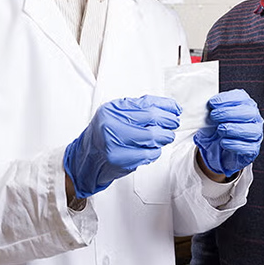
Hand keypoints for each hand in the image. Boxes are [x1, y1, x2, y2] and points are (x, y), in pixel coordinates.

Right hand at [64, 95, 180, 197]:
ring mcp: (115, 143)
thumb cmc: (105, 134)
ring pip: (152, 137)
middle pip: (151, 119)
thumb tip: (169, 107)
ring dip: (164, 137)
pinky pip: (148, 154)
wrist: (87, 158)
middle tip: (174, 123)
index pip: (146, 104)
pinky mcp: (120, 160)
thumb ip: (139, 108)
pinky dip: (156, 151)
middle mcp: (111, 124)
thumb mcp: (117, 114)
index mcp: (112, 110)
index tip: (176, 109)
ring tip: (166, 136)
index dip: (166, 107)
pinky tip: (154, 149)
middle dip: (168, 121)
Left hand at [194, 89, 262, 177]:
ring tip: (220, 129)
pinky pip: (248, 147)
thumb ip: (211, 110)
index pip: (241, 98)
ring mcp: (256, 133)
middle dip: (229, 113)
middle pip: (248, 112)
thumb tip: (202, 107)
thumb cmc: (218, 129)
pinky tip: (223, 142)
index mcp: (246, 105)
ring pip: (251, 130)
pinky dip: (234, 144)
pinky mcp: (253, 149)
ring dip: (233, 129)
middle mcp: (254, 118)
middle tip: (213, 116)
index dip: (226, 99)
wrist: (219, 149)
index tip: (212, 103)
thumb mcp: (213, 117)